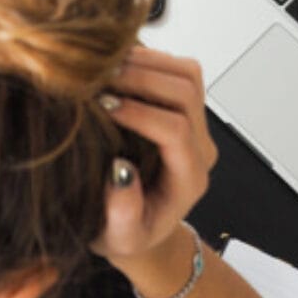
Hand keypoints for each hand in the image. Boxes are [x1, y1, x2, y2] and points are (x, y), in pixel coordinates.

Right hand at [91, 46, 216, 263]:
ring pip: (187, 74)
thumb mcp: (120, 238)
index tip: (102, 106)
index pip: (176, 131)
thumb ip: (123, 213)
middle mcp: (200, 147)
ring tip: (103, 67)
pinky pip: (177, 70)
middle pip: (187, 93)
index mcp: (189, 178)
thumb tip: (119, 171)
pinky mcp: (184, 108)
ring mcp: (196, 124)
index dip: (140, 113)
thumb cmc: (128, 234)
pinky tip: (113, 65)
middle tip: (97, 78)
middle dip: (142, 78)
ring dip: (146, 62)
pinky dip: (146, 59)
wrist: (143, 226)